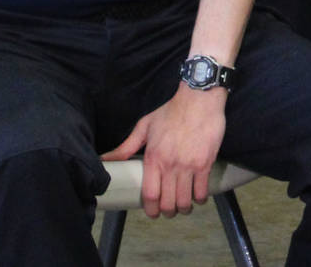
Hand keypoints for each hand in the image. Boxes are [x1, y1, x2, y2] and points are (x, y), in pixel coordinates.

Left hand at [100, 86, 226, 217]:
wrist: (198, 98)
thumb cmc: (170, 111)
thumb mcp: (145, 126)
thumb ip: (126, 147)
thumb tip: (105, 159)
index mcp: (153, 157)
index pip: (150, 194)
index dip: (150, 209)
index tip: (152, 212)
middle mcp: (170, 165)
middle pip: (168, 203)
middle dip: (168, 212)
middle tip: (169, 211)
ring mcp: (189, 166)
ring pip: (185, 201)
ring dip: (184, 208)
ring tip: (183, 206)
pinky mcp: (205, 164)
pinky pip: (202, 191)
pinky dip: (199, 199)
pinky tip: (197, 196)